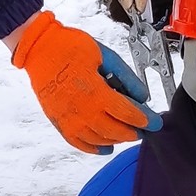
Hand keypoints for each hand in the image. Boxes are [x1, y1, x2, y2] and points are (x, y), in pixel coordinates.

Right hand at [11, 10, 157, 152]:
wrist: (39, 48)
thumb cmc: (71, 47)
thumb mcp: (106, 56)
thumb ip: (126, 77)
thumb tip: (142, 96)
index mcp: (96, 93)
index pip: (128, 114)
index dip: (145, 120)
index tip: (155, 123)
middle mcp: (83, 111)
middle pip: (116, 131)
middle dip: (133, 132)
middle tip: (143, 128)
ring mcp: (69, 120)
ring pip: (99, 140)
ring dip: (116, 139)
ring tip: (127, 134)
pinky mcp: (59, 122)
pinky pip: (78, 143)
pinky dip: (94, 148)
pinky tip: (105, 146)